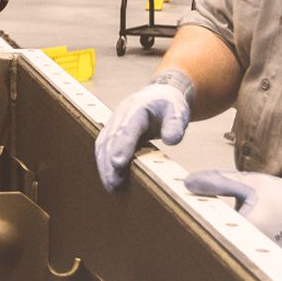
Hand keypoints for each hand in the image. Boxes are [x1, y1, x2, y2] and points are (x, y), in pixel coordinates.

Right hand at [95, 70, 193, 191]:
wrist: (159, 94)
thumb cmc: (168, 104)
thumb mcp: (178, 111)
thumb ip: (176, 124)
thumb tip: (172, 141)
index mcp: (137, 108)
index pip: (127, 128)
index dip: (122, 146)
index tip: (118, 163)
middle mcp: (121, 115)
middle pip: (111, 139)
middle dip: (109, 162)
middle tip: (113, 183)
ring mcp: (114, 122)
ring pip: (103, 144)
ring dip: (104, 166)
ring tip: (111, 186)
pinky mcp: (112, 131)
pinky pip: (103, 147)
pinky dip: (104, 163)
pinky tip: (109, 178)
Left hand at [183, 169, 281, 265]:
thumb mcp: (252, 183)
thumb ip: (218, 183)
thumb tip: (187, 182)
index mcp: (246, 229)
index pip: (209, 230)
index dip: (192, 227)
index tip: (176, 226)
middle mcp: (254, 251)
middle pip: (219, 247)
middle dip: (206, 241)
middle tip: (185, 239)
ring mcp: (264, 265)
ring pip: (234, 257)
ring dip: (224, 249)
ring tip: (206, 246)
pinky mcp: (272, 272)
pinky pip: (249, 264)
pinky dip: (242, 255)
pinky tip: (236, 249)